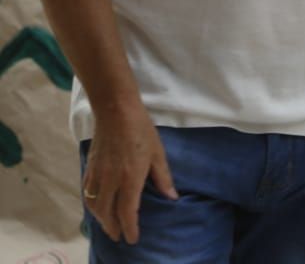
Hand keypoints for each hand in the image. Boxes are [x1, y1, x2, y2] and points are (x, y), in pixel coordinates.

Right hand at [82, 103, 177, 243]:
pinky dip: (92, 205)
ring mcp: (97, 175)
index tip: (133, 238)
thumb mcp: (158, 153)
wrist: (115, 111)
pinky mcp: (89, 167)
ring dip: (101, 219)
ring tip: (109, 225)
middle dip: (113, 228)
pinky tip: (98, 206)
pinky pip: (87, 194)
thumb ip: (163, 178)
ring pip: (95, 206)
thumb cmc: (141, 130)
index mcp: (130, 178)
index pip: (127, 211)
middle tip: (119, 236)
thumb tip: (172, 197)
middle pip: (108, 213)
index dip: (130, 228)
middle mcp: (111, 181)